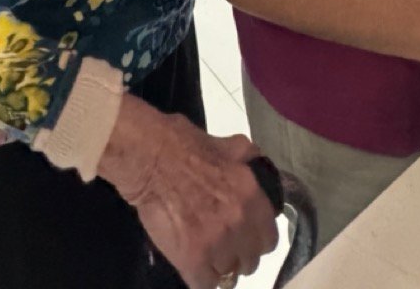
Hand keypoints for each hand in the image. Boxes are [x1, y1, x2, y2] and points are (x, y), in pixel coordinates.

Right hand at [98, 97, 277, 288]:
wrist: (150, 156)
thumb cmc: (185, 145)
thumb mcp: (229, 145)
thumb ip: (249, 161)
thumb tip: (260, 170)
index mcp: (252, 196)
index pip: (269, 239)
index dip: (256, 239)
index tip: (245, 237)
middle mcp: (240, 223)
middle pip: (250, 261)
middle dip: (238, 255)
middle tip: (223, 246)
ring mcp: (217, 243)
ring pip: (228, 274)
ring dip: (218, 266)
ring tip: (205, 253)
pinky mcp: (192, 258)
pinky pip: (204, 285)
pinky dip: (199, 278)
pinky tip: (192, 265)